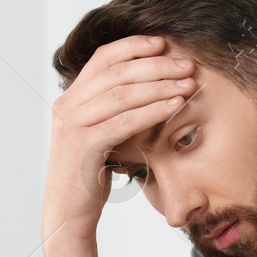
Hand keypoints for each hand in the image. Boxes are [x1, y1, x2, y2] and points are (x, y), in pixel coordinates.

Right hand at [42, 34, 196, 246]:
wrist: (69, 214)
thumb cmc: (90, 177)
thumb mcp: (101, 136)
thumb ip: (113, 111)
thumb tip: (149, 89)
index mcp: (70, 98)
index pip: (103, 58)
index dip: (134, 46)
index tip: (164, 43)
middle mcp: (67, 106)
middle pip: (116, 71)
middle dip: (156, 65)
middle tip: (187, 64)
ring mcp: (72, 124)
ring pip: (122, 94)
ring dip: (160, 86)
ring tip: (188, 84)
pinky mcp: (84, 145)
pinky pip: (124, 121)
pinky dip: (152, 111)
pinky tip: (175, 107)